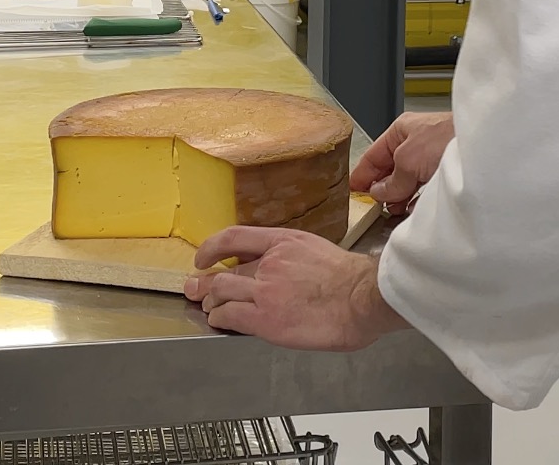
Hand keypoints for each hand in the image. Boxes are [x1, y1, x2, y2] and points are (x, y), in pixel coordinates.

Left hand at [183, 226, 408, 350]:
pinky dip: (219, 318)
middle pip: (225, 272)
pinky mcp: (265, 318)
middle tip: (194, 287)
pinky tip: (219, 321)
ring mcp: (265, 290)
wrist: (363, 297)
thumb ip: (295, 259)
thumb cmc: (352, 281)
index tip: (204, 257)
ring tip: (209, 308)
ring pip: (221, 293)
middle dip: (205, 281)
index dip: (213, 247)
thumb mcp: (318, 252)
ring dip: (210, 302)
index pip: (235, 237)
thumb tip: (287, 271)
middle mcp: (269, 263)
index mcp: (284, 242)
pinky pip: (229, 316)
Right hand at [351, 112, 453, 213]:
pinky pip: (426, 189)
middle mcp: (418, 143)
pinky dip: (418, 200)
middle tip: (373, 205)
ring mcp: (433, 158)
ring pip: (409, 181)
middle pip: (392, 169)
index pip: (375, 154)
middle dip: (382, 187)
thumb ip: (391, 181)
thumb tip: (379, 193)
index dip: (363, 173)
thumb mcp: (407, 161)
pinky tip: (414, 210)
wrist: (486, 148)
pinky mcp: (448, 173)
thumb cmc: (448, 141)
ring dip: (401, 196)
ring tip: (394, 210)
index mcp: (403, 131)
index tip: (354, 190)